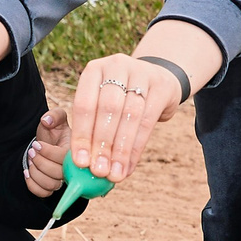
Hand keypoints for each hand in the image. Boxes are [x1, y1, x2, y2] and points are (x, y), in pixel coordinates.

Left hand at [24, 109, 67, 196]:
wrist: (48, 145)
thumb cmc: (54, 133)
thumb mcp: (55, 120)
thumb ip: (54, 116)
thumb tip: (47, 120)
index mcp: (76, 153)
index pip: (66, 159)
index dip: (49, 153)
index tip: (37, 144)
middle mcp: (73, 170)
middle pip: (58, 175)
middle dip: (40, 162)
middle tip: (32, 151)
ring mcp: (63, 181)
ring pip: (50, 186)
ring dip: (36, 173)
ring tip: (31, 159)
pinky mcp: (52, 188)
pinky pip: (43, 194)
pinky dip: (32, 184)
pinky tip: (27, 172)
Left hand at [68, 52, 181, 185]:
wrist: (158, 78)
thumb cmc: (122, 98)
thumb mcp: (103, 103)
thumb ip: (93, 128)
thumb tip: (83, 165)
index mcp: (94, 70)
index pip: (84, 104)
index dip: (81, 135)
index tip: (80, 162)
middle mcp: (116, 66)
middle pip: (107, 109)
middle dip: (102, 144)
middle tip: (98, 171)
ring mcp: (141, 73)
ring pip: (129, 116)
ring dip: (120, 150)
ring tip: (114, 174)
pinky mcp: (161, 86)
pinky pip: (147, 121)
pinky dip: (136, 148)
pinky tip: (129, 166)